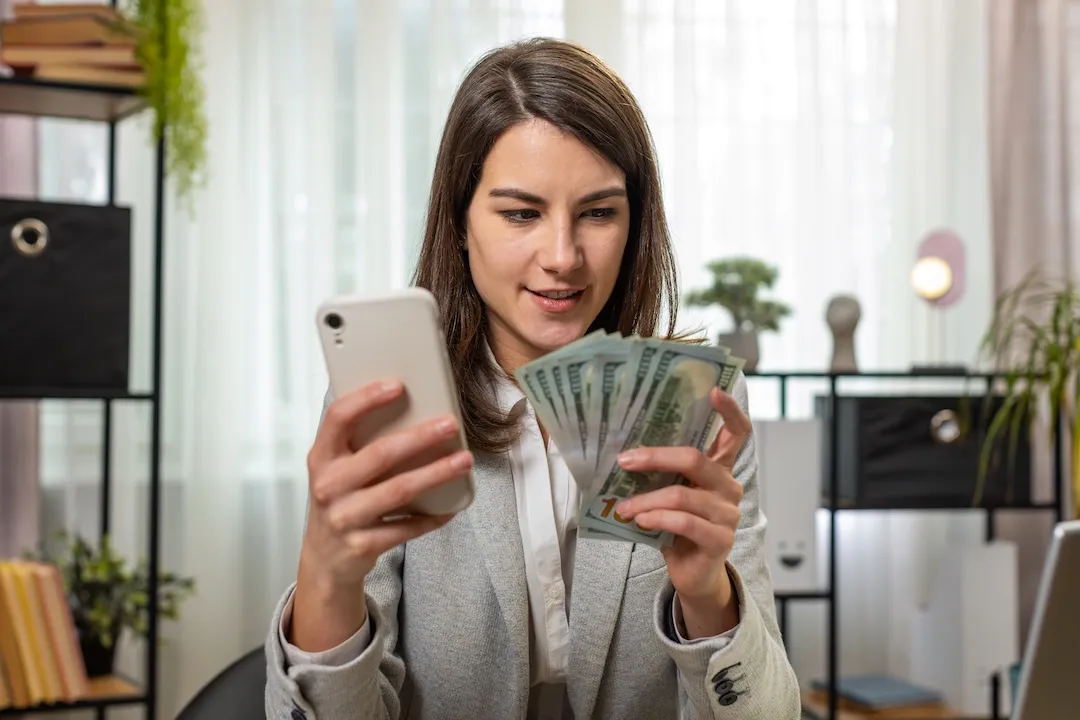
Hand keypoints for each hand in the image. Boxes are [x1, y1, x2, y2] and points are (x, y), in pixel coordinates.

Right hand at [290, 379, 472, 650]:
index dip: (366, 399)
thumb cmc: (339, 501)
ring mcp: (344, 517)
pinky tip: (451, 507)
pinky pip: (407, 528)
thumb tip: (411, 409)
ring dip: (436, 473)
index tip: (398, 386)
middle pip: (380, 454)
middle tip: (450, 424)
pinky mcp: (363, 545)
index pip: (338, 417)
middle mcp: (329, 485)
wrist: (324, 560)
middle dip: (420, 437)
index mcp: (322, 457)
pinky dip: (432, 516)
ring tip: (463, 460)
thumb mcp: (337, 470)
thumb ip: (360, 444)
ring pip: (399, 490)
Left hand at [614, 387, 750, 632]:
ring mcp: (727, 514)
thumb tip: (621, 453)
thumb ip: (660, 474)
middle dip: (655, 457)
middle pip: (696, 459)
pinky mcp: (720, 540)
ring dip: (646, 500)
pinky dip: (657, 518)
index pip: (737, 433)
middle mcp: (728, 487)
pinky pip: (684, 522)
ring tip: (624, 508)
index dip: (730, 411)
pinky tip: (640, 521)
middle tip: (624, 461)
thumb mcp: (668, 493)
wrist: (691, 573)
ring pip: (682, 495)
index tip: (715, 390)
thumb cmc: (676, 527)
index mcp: (718, 469)